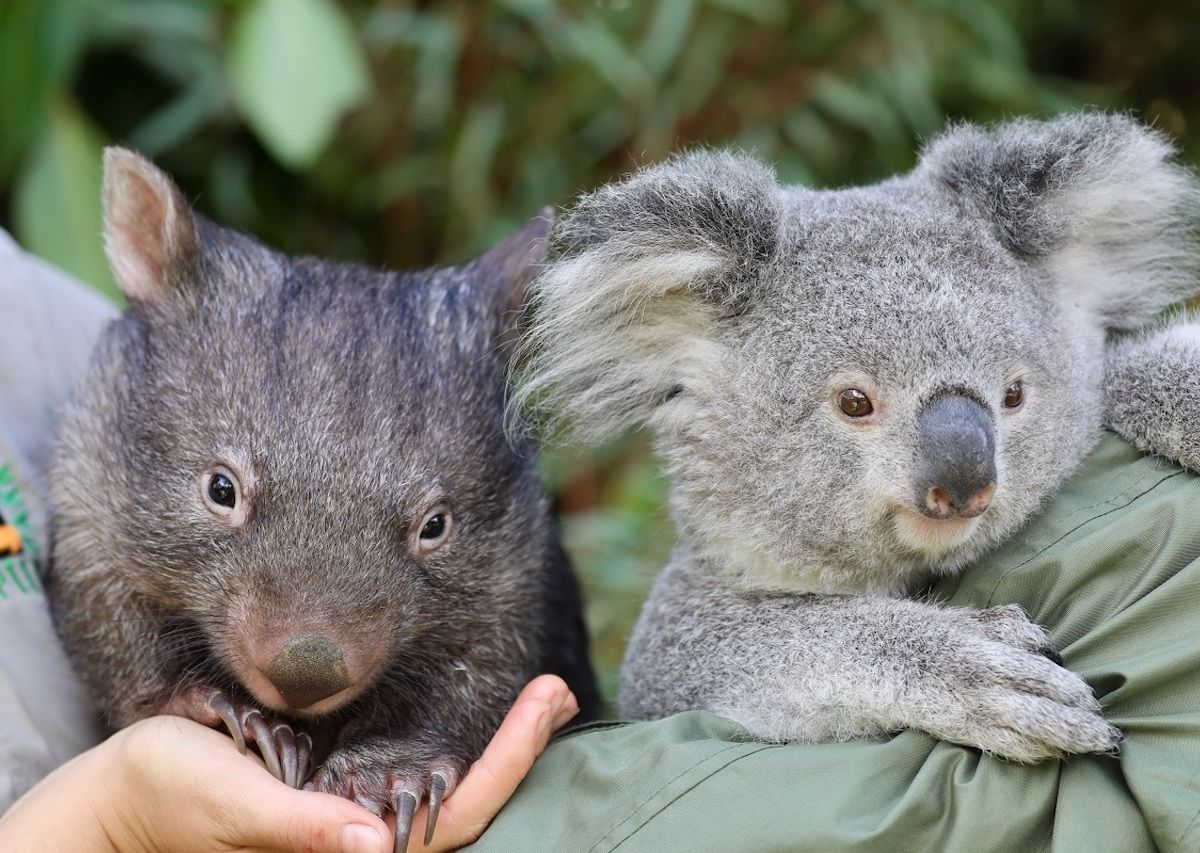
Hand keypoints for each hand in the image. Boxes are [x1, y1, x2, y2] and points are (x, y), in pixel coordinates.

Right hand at [0, 674, 578, 851]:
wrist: (124, 792)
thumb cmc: (171, 798)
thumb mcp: (232, 805)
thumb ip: (300, 828)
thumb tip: (374, 847)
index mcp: (343, 848)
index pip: (451, 818)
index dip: (504, 765)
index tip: (542, 704)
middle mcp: (360, 835)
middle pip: (465, 802)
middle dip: (518, 746)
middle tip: (559, 690)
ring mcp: (354, 809)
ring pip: (448, 785)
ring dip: (499, 742)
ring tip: (545, 694)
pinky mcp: (339, 783)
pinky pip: (414, 766)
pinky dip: (457, 736)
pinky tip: (483, 711)